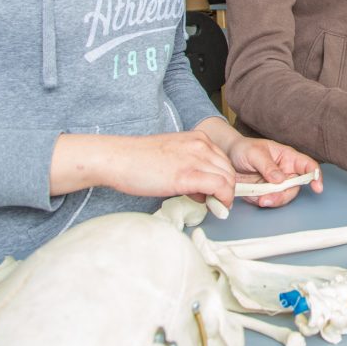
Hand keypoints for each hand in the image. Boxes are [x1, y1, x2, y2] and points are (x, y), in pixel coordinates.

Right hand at [51, 130, 235, 205]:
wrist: (117, 158)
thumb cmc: (137, 161)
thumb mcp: (172, 157)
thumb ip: (191, 167)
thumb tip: (203, 190)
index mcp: (197, 138)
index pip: (224, 161)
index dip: (223, 180)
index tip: (217, 193)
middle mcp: (201, 145)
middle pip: (230, 170)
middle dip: (227, 189)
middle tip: (215, 203)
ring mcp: (196, 158)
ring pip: (229, 179)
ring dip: (225, 196)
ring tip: (211, 206)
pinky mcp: (188, 175)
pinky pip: (220, 187)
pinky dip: (223, 199)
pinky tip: (214, 207)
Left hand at [225, 136, 323, 207]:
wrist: (228, 157)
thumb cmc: (244, 149)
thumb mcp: (254, 153)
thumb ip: (268, 166)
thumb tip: (280, 179)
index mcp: (288, 157)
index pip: (307, 166)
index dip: (315, 175)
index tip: (317, 187)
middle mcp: (285, 172)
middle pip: (295, 187)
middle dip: (283, 195)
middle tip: (268, 198)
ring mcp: (276, 184)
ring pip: (282, 197)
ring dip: (272, 201)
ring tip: (259, 199)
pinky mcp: (265, 193)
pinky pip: (268, 201)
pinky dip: (261, 201)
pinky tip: (252, 195)